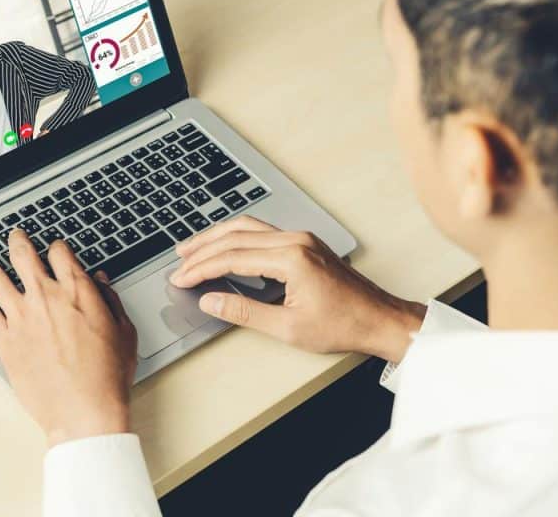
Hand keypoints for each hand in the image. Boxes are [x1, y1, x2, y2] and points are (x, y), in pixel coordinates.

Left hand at [0, 229, 137, 446]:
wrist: (84, 410)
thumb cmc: (107, 376)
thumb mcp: (124, 332)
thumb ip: (110, 301)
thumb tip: (100, 283)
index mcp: (77, 292)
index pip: (61, 253)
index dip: (57, 247)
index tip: (55, 248)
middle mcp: (46, 297)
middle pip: (23, 256)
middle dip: (17, 241)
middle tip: (14, 236)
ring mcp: (21, 317)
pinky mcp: (5, 340)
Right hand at [169, 216, 424, 361]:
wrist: (378, 319)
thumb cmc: (342, 325)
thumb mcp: (287, 328)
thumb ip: (243, 312)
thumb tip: (210, 302)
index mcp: (291, 259)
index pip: (232, 258)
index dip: (201, 269)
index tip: (181, 280)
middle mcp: (295, 241)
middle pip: (236, 236)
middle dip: (203, 249)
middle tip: (179, 262)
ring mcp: (302, 239)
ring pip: (249, 228)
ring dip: (218, 237)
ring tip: (193, 248)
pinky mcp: (306, 243)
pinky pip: (263, 232)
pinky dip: (238, 238)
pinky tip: (226, 246)